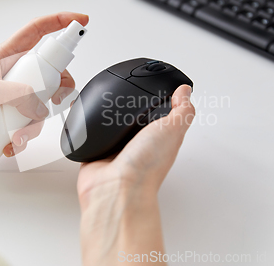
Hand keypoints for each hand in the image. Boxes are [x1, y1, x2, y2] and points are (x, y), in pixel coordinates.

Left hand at [0, 12, 87, 168]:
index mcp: (5, 58)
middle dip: (56, 93)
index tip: (82, 21)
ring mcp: (10, 97)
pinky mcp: (6, 117)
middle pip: (50, 75)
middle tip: (51, 105)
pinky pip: (27, 126)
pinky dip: (22, 138)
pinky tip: (9, 145)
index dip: (61, 22)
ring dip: (35, 125)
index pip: (37, 32)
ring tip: (16, 137)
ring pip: (40, 106)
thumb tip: (39, 105)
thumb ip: (12, 95)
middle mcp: (12, 75)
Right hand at [77, 85, 194, 265]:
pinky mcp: (96, 151)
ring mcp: (116, 149)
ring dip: (106, 115)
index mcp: (159, 138)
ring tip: (106, 103)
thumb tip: (185, 91)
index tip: (156, 86)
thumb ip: (181, 110)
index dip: (158, 101)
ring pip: (111, 124)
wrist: (116, 187)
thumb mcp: (172, 130)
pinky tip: (88, 118)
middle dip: (128, 105)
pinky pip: (90, 134)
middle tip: (127, 92)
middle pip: (133, 118)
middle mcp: (138, 144)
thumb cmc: (146, 167)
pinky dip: (87, 125)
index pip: (160, 115)